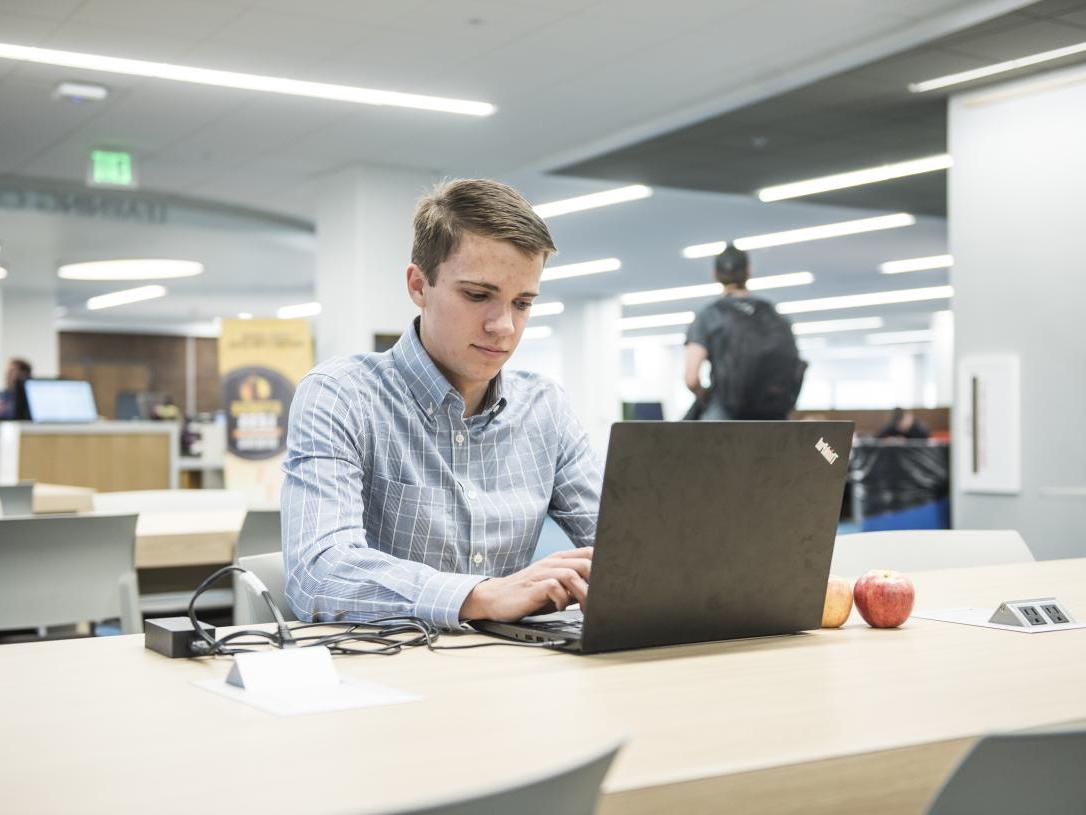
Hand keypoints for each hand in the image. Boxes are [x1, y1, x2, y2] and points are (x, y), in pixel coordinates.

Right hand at [459, 547, 591, 621]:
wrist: (495, 598)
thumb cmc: (528, 594)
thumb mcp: (556, 588)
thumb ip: (574, 586)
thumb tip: (599, 593)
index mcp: (560, 560)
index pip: (589, 553)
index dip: (604, 565)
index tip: (610, 584)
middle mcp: (552, 563)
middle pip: (585, 563)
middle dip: (596, 584)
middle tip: (599, 602)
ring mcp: (542, 572)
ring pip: (572, 575)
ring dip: (582, 594)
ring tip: (582, 609)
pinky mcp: (533, 586)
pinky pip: (554, 587)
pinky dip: (562, 600)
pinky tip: (560, 607)